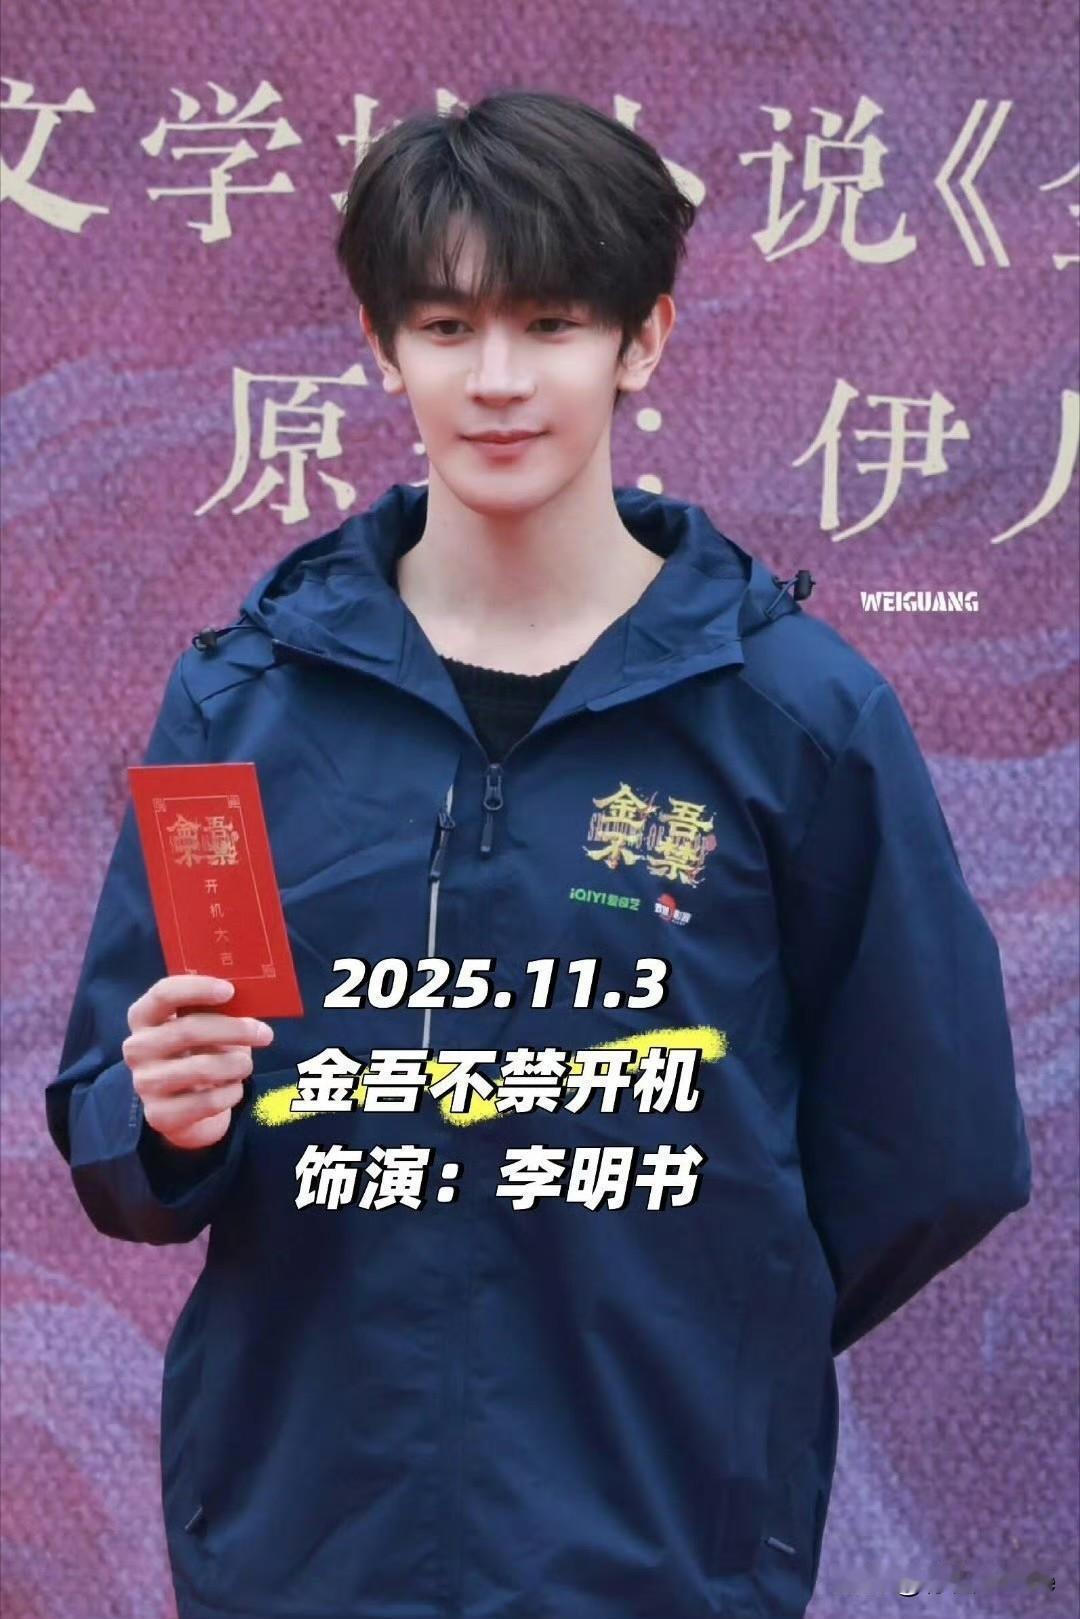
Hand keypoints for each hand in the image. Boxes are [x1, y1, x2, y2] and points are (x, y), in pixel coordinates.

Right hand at [123, 975, 273, 1150]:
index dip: (197, 988)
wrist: (187, 1107)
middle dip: (234, 1030)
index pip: (164, 993)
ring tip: (246, 1065)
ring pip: (201, 1068)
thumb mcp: (206, 1026)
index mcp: (144, 1016)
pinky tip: (233, 1088)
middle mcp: (137, 1048)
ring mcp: (145, 1083)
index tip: (230, 990)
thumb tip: (250, 998)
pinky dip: (231, 1093)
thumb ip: (218, 1009)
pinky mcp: (159, 1115)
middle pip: (188, 1030)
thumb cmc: (200, 1053)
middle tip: (264, 1034)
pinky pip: (207, 1101)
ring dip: (236, 1064)